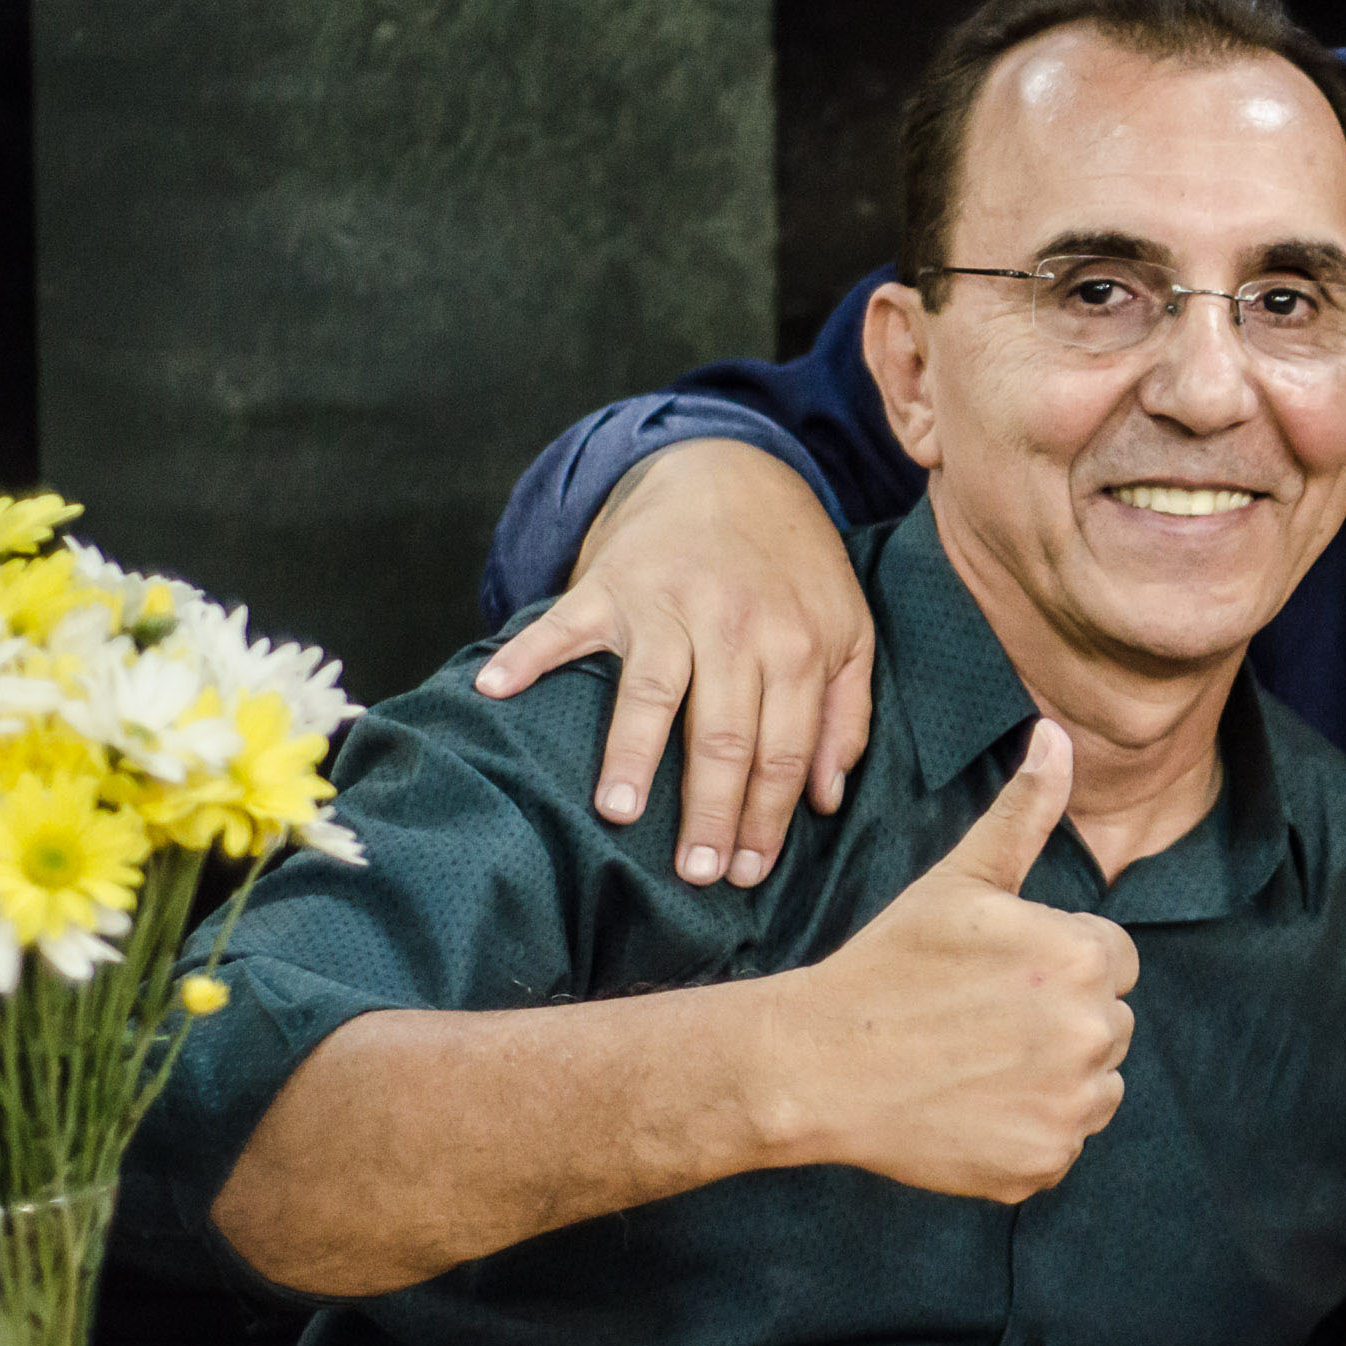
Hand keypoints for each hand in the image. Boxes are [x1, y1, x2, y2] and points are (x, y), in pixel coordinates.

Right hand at [475, 439, 874, 890]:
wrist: (735, 473)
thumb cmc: (794, 569)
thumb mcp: (849, 630)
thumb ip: (847, 713)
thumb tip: (828, 798)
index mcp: (797, 645)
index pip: (784, 749)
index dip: (768, 816)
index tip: (749, 872)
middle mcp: (735, 627)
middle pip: (723, 734)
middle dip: (711, 810)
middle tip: (694, 872)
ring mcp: (669, 605)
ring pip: (652, 691)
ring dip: (631, 754)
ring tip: (618, 814)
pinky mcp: (611, 583)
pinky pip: (565, 624)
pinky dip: (527, 654)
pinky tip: (496, 690)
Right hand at [754, 721, 1135, 1199]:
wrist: (818, 1066)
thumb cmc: (889, 965)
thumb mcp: (961, 881)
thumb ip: (1024, 812)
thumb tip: (1058, 735)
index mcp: (1083, 958)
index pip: (1111, 959)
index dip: (1054, 963)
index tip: (996, 975)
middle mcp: (1093, 1033)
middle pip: (1108, 1022)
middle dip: (1056, 1019)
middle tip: (977, 1020)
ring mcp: (1070, 1106)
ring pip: (1095, 1085)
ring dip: (1052, 1078)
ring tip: (976, 1062)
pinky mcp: (1044, 1163)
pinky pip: (1061, 1143)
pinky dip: (1026, 1132)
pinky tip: (971, 1109)